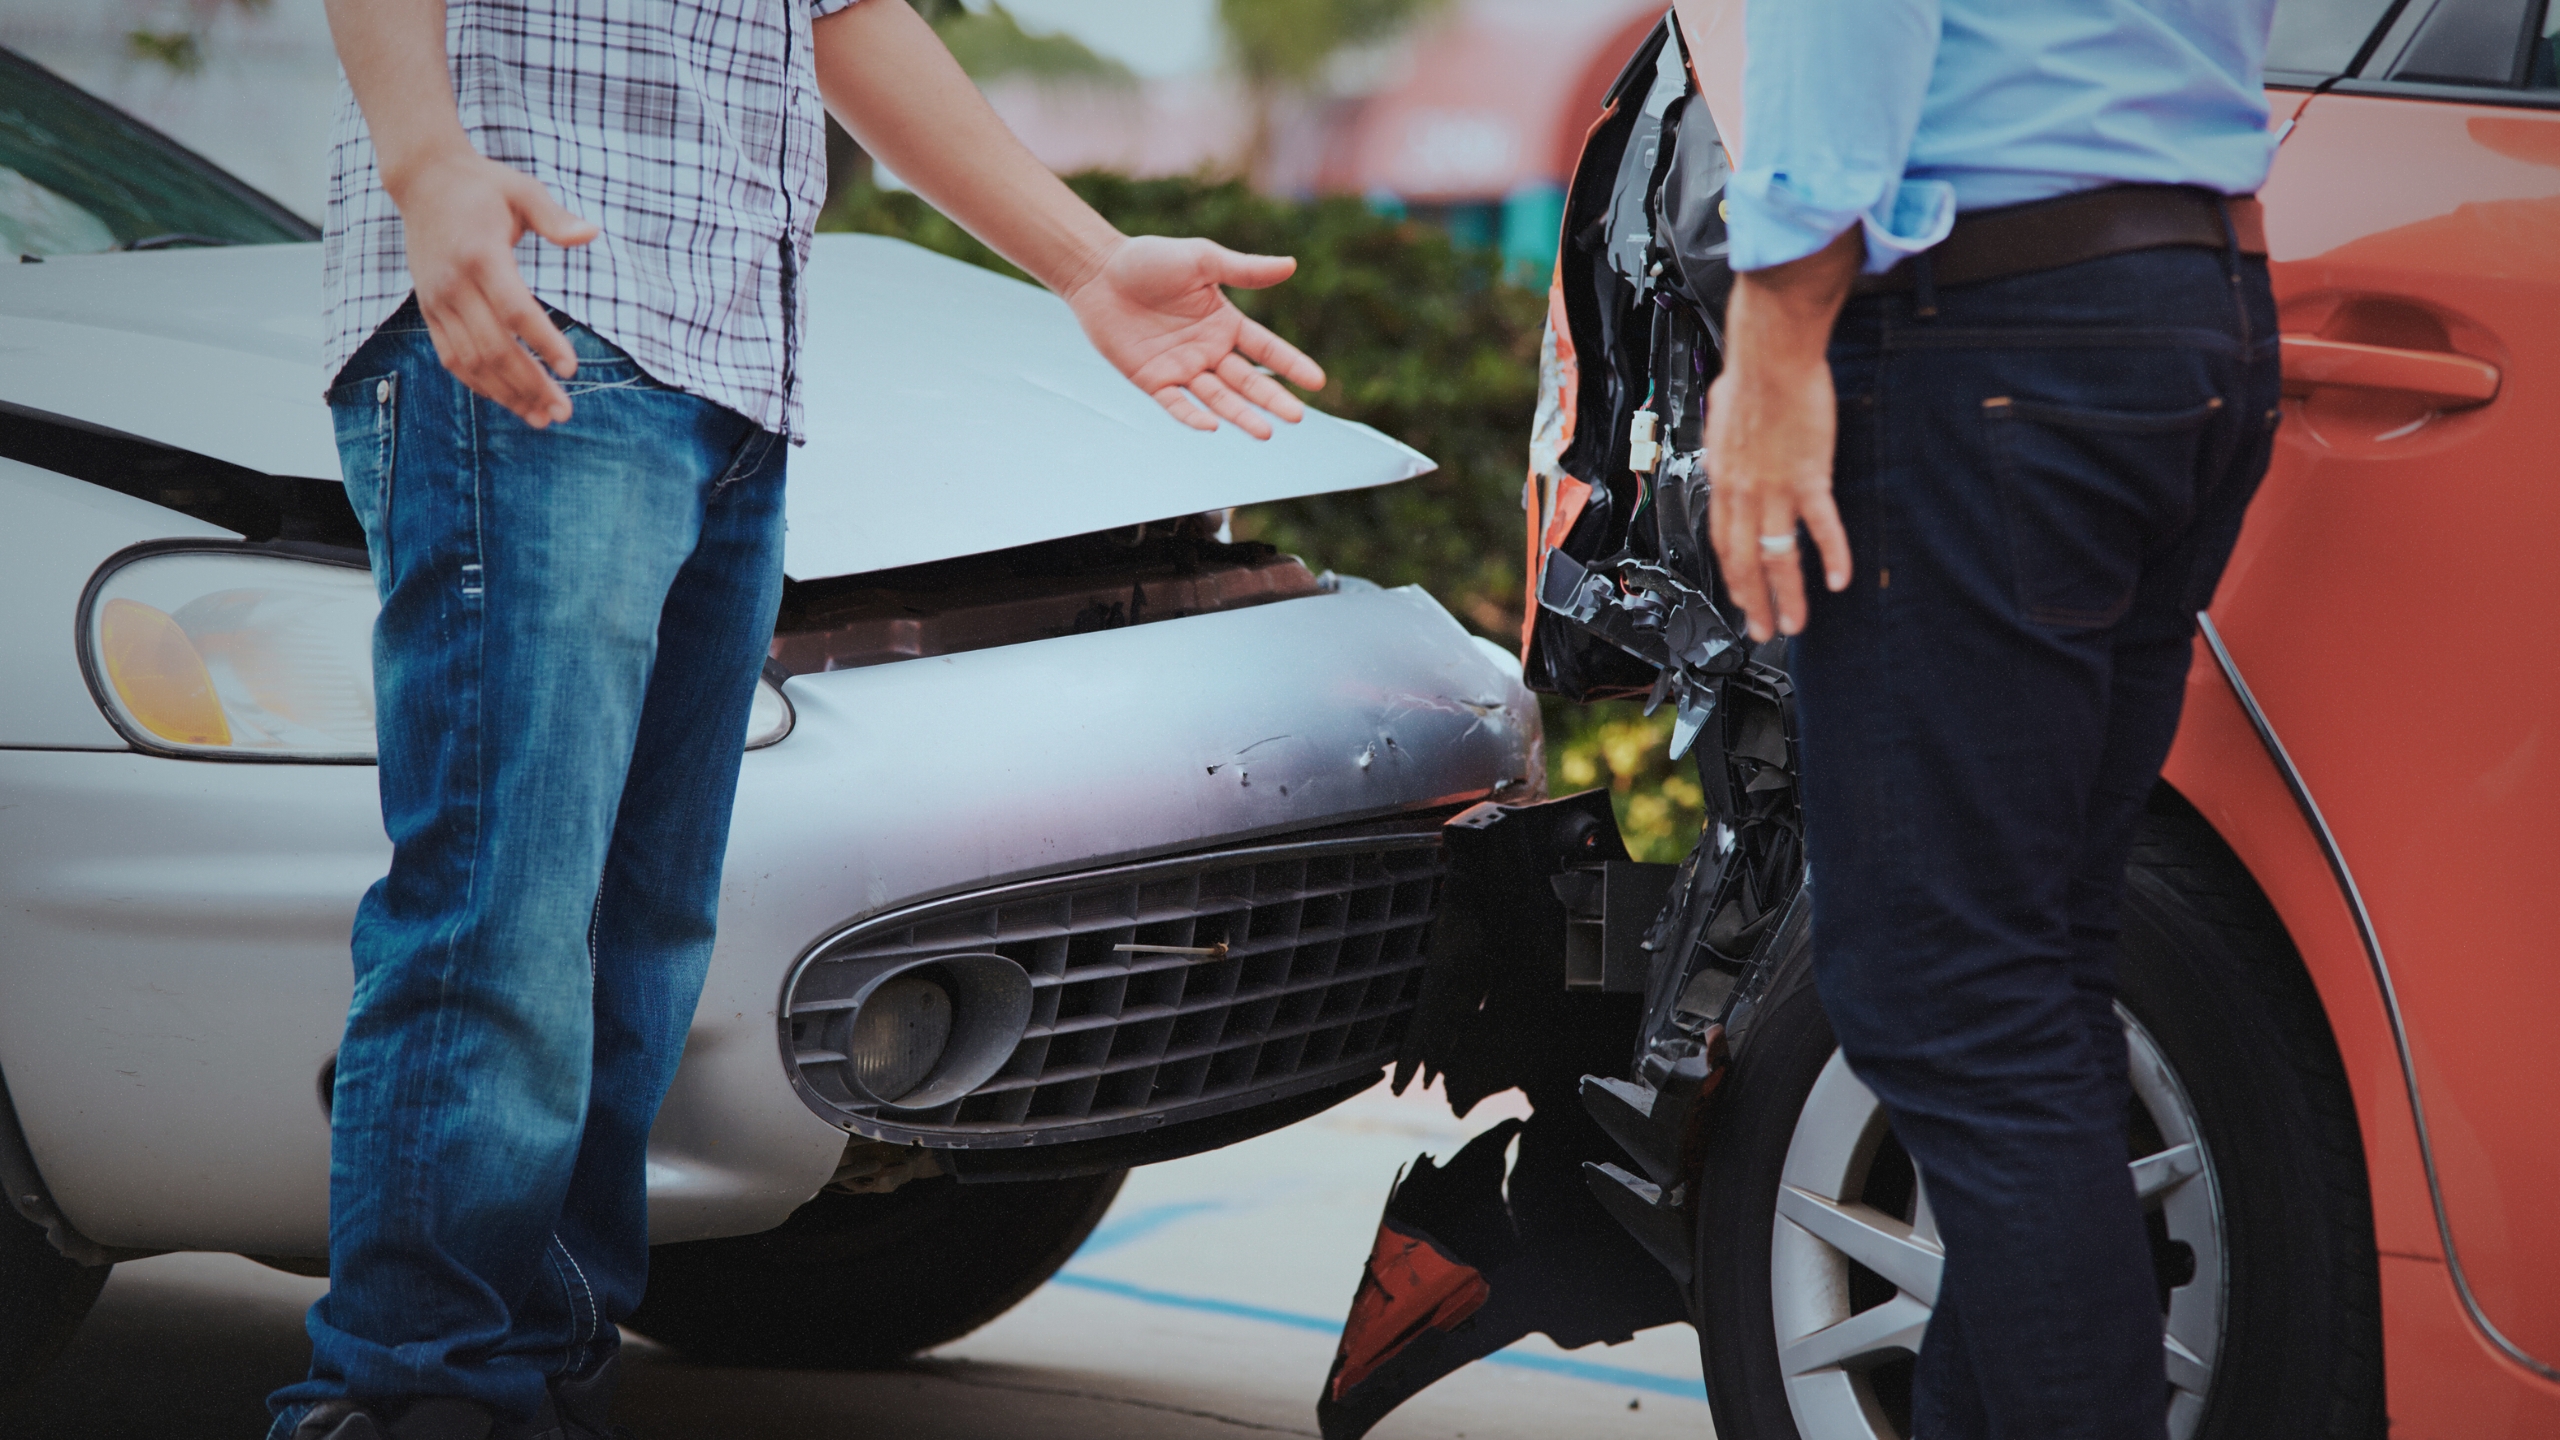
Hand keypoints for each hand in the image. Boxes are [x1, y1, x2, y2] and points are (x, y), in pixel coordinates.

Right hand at [391, 148, 598, 427]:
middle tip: (564, 411)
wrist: (424, 181)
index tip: (572, 369)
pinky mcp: (429, 310)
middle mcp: (454, 284)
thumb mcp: (523, 190)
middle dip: (530, 384)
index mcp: (481, 256)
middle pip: (494, 346)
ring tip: (543, 417)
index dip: (543, 341)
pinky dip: (480, 384)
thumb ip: (555, 217)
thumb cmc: (484, 187)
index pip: (514, 309)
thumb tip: (591, 233)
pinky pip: (452, 357)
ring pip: (471, 360)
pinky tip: (511, 401)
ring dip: (507, 394)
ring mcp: (438, 300)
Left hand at [1063, 236, 1325, 439]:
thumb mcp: (1202, 260)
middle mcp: (1208, 350)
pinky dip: (1193, 416)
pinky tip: (1212, 426)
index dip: (1291, 365)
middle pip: (1247, 381)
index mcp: (1225, 322)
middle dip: (1272, 399)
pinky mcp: (1152, 380)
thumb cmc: (1149, 259)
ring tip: (1265, 432)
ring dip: (1241, 415)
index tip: (1317, 382)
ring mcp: (1181, 368)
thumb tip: (1291, 265)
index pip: (1266, 349)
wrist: (1098, 271)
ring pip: (1218, 398)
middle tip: (1295, 417)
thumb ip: (1244, 269)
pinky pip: (1176, 404)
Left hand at [1705, 230, 1860, 640]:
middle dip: (1752, 602)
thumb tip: (1729, 452)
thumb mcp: (1723, 419)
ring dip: (1787, 595)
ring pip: (1777, 556)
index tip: (1739, 596)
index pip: (1721, 541)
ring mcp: (1774, 488)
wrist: (1772, 354)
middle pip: (1743, 561)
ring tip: (1795, 622)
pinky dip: (1831, 555)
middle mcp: (1743, 492)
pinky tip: (1838, 579)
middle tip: (1762, 630)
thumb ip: (1728, 445)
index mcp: (1722, 479)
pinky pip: (1819, 526)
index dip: (1730, 575)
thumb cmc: (1750, 375)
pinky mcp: (1807, 477)